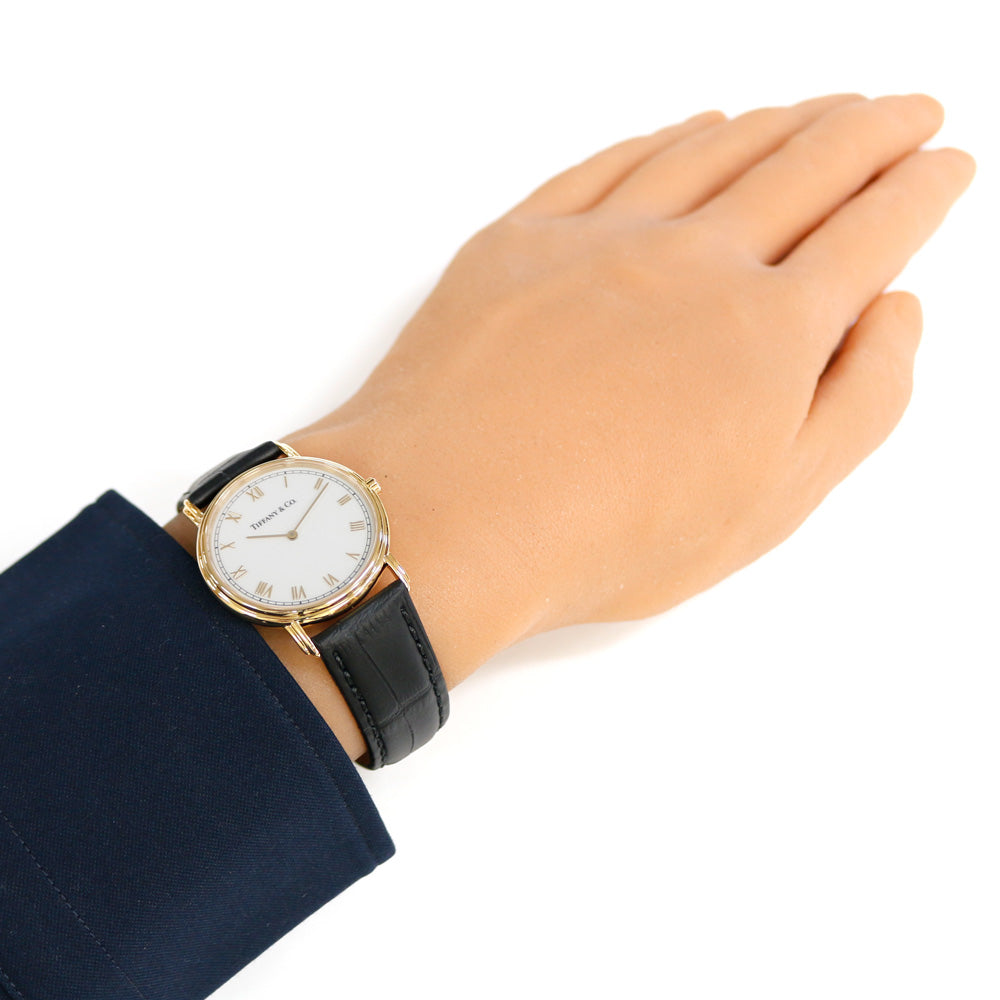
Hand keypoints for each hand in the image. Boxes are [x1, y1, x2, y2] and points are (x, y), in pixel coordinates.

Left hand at [283, 94, 972, 690]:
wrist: (446, 517)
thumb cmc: (607, 534)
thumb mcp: (769, 505)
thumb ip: (856, 402)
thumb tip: (893, 308)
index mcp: (768, 329)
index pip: (871, 233)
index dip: (919, 192)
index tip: (943, 164)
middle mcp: (694, 260)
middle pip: (806, 166)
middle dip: (871, 131)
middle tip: (907, 108)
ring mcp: (603, 237)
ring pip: (714, 150)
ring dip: (780, 121)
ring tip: (817, 109)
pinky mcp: (523, 237)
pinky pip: (613, 161)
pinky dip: (668, 137)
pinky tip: (693, 127)